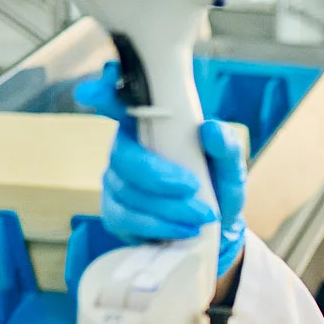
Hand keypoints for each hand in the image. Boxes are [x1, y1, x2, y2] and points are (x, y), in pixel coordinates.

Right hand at [76, 63, 246, 273]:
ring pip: (126, 191)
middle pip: (122, 157)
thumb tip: (210, 130)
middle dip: (156, 175)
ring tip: (201, 216)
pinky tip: (184, 230)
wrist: (215, 231)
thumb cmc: (217, 187)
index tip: (94, 93)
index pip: (118, 103)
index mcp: (150, 127)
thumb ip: (225, 147)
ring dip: (166, 206)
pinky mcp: (115, 215)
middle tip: (192, 187)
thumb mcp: (229, 167)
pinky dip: (157, 226)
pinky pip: (124, 219)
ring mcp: (116, 183)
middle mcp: (126, 151)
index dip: (103, 94)